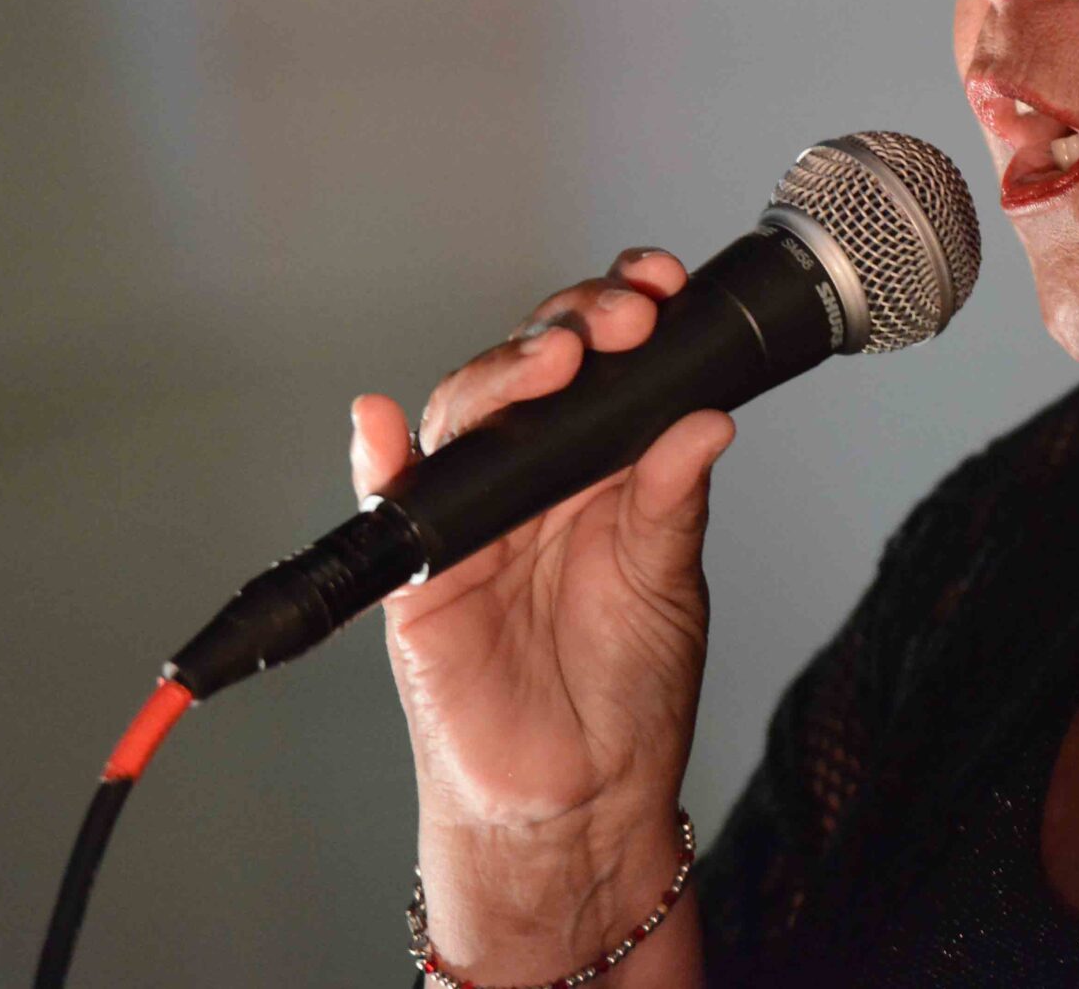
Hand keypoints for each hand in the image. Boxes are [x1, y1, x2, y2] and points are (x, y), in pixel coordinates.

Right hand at [348, 247, 730, 980]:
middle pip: (529, 367)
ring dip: (500, 374)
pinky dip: (375, 458)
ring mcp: (471, 517)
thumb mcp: (668, 580)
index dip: (622, 308)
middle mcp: (531, 474)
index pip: (600, 360)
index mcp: (600, 461)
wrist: (585, 793)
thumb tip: (703, 417)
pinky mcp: (420, 574)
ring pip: (464, 415)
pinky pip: (388, 503)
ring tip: (550, 359)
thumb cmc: (628, 684)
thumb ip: (675, 499)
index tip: (660, 285)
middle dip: (572, 325)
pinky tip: (376, 423)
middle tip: (622, 321)